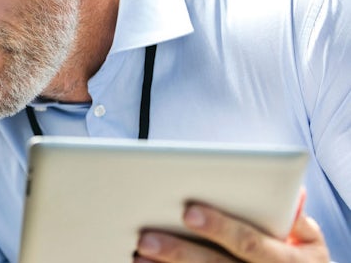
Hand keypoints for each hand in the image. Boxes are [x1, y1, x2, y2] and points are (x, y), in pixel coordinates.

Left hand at [134, 198, 329, 262]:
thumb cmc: (299, 260)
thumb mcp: (309, 241)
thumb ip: (294, 217)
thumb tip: (291, 192)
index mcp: (286, 260)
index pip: (249, 242)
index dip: (220, 227)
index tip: (188, 211)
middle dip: (179, 251)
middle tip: (145, 237)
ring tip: (138, 255)